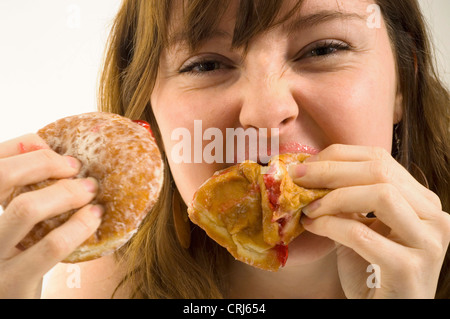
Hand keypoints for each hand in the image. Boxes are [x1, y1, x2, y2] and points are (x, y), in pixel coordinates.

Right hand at [0, 134, 102, 297]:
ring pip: (26, 208)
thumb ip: (21, 189)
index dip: (22, 146)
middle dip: (44, 162)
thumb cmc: (17, 253)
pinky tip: (94, 216)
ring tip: (90, 189)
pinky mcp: (14, 282)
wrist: (9, 299)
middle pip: (2, 176)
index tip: (53, 149)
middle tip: (75, 166)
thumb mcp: (12, 221)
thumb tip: (45, 145)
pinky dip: (79, 225)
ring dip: (66, 192)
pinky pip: (51, 245)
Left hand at [291, 144, 449, 298]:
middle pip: (380, 172)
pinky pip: (361, 234)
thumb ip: (346, 198)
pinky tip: (313, 227)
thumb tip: (309, 169)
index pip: (380, 158)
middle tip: (298, 177)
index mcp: (422, 201)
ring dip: (334, 197)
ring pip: (380, 195)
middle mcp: (434, 217)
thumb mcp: (360, 225)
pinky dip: (330, 225)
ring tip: (309, 208)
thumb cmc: (371, 267)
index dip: (338, 156)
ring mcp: (426, 243)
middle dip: (330, 171)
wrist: (385, 310)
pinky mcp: (409, 268)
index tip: (306, 164)